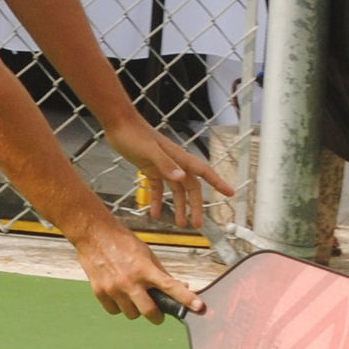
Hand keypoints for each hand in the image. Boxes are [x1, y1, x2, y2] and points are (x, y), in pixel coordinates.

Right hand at [72, 216, 204, 322]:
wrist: (93, 234)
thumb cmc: (121, 241)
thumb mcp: (145, 253)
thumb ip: (161, 272)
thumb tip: (180, 286)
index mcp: (145, 269)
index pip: (171, 286)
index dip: (187, 298)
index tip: (199, 307)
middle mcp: (130, 281)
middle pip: (150, 312)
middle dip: (157, 316)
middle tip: (157, 313)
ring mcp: (114, 288)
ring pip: (131, 314)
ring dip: (135, 309)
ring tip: (131, 296)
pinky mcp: (100, 291)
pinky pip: (114, 311)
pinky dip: (118, 307)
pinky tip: (117, 295)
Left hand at [103, 115, 233, 228]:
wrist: (118, 124)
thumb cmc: (134, 134)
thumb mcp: (149, 151)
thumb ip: (165, 164)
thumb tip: (181, 178)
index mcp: (179, 158)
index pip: (204, 172)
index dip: (218, 182)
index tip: (230, 193)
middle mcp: (174, 163)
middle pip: (191, 187)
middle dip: (196, 206)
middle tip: (198, 224)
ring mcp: (162, 166)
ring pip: (176, 190)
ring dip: (179, 207)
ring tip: (180, 224)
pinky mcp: (149, 168)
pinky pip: (158, 189)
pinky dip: (158, 202)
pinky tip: (155, 215)